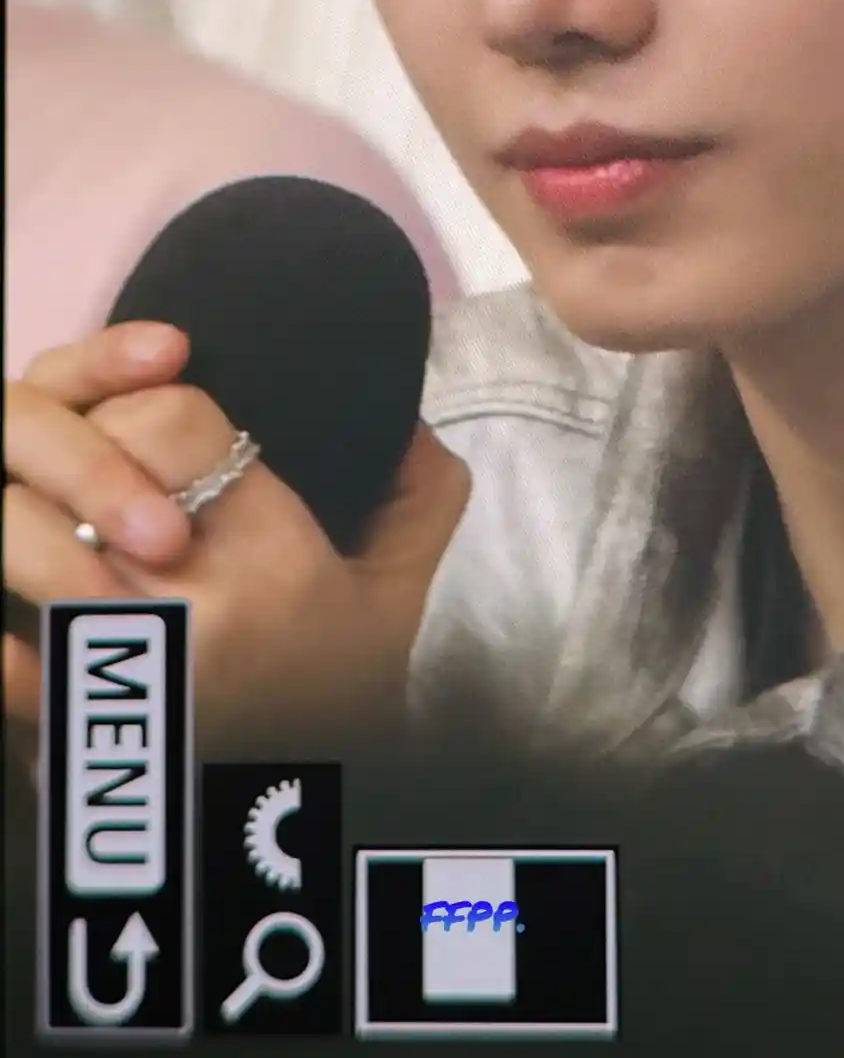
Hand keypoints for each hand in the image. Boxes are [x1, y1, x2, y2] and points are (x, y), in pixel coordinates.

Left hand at [4, 323, 469, 751]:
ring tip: (49, 512)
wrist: (306, 831)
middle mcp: (189, 607)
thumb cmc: (348, 699)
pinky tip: (13, 612)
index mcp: (271, 560)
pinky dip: (1, 632)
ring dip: (28, 511)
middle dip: (78, 445)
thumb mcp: (404, 591)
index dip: (154, 397)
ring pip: (23, 536)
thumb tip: (396, 415)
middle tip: (96, 459)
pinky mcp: (62, 728)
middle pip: (86, 467)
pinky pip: (2, 660)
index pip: (174, 420)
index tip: (165, 428)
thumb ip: (419, 490)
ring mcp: (117, 668)